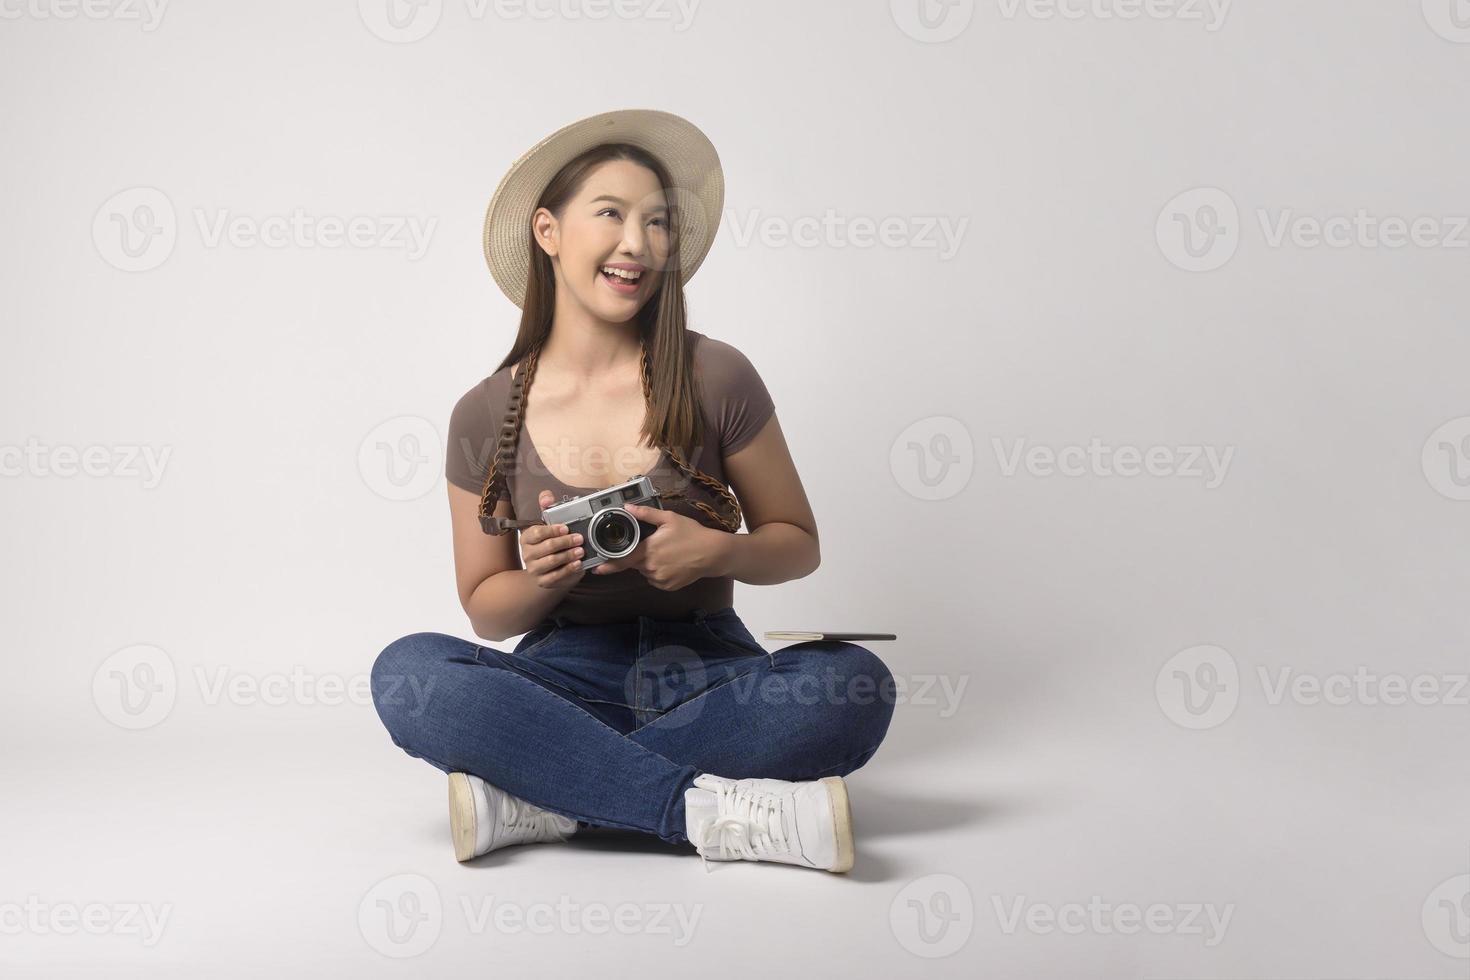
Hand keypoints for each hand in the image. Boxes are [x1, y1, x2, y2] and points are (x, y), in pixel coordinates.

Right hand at [519, 489, 586, 590]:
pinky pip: (556, 576)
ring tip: (580, 551)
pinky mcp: (543, 581)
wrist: (546, 569)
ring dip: (568, 555)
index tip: (566, 528)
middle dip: (565, 542)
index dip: (552, 530)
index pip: (537, 533)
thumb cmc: (548, 543)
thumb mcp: (548, 525)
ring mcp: (534, 569)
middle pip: (546, 547)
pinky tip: (578, 564)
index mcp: (526, 537)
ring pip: (551, 561)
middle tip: (579, 538)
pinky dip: (568, 570)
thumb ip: (547, 508)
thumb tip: (546, 496)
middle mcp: (527, 553)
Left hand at [590, 502, 723, 590]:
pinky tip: (672, 563)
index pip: (621, 560)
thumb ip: (645, 514)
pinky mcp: (668, 586)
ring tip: (668, 553)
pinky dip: (660, 572)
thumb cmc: (691, 533)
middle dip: (640, 555)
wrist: (712, 553)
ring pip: (646, 572)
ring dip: (650, 564)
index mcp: (648, 550)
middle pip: (635, 564)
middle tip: (657, 546)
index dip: (607, 565)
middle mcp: (651, 567)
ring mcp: (660, 579)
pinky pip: (657, 579)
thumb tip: (627, 507)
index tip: (596, 568)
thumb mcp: (669, 518)